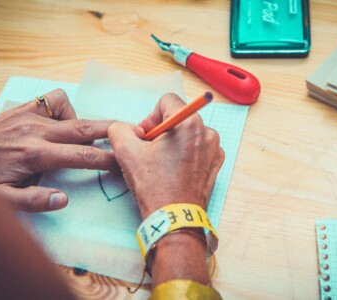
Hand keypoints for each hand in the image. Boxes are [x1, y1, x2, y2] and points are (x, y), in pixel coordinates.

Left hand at [0, 89, 116, 211]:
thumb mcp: (1, 202)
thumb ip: (34, 201)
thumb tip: (65, 199)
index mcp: (35, 155)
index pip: (84, 157)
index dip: (109, 159)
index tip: (126, 162)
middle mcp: (36, 131)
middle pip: (85, 127)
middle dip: (113, 130)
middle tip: (133, 131)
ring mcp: (28, 116)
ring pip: (70, 109)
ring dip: (82, 123)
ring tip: (80, 139)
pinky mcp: (21, 109)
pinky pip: (51, 100)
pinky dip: (62, 109)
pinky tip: (59, 124)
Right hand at [108, 93, 223, 218]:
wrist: (173, 218)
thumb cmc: (153, 185)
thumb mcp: (126, 152)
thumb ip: (120, 128)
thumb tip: (125, 128)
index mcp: (189, 122)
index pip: (167, 101)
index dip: (151, 117)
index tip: (145, 138)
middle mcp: (207, 131)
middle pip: (178, 118)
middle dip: (161, 132)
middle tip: (150, 153)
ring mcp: (214, 149)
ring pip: (188, 134)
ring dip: (174, 143)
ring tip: (163, 164)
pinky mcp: (216, 163)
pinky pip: (198, 148)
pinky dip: (186, 154)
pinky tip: (176, 171)